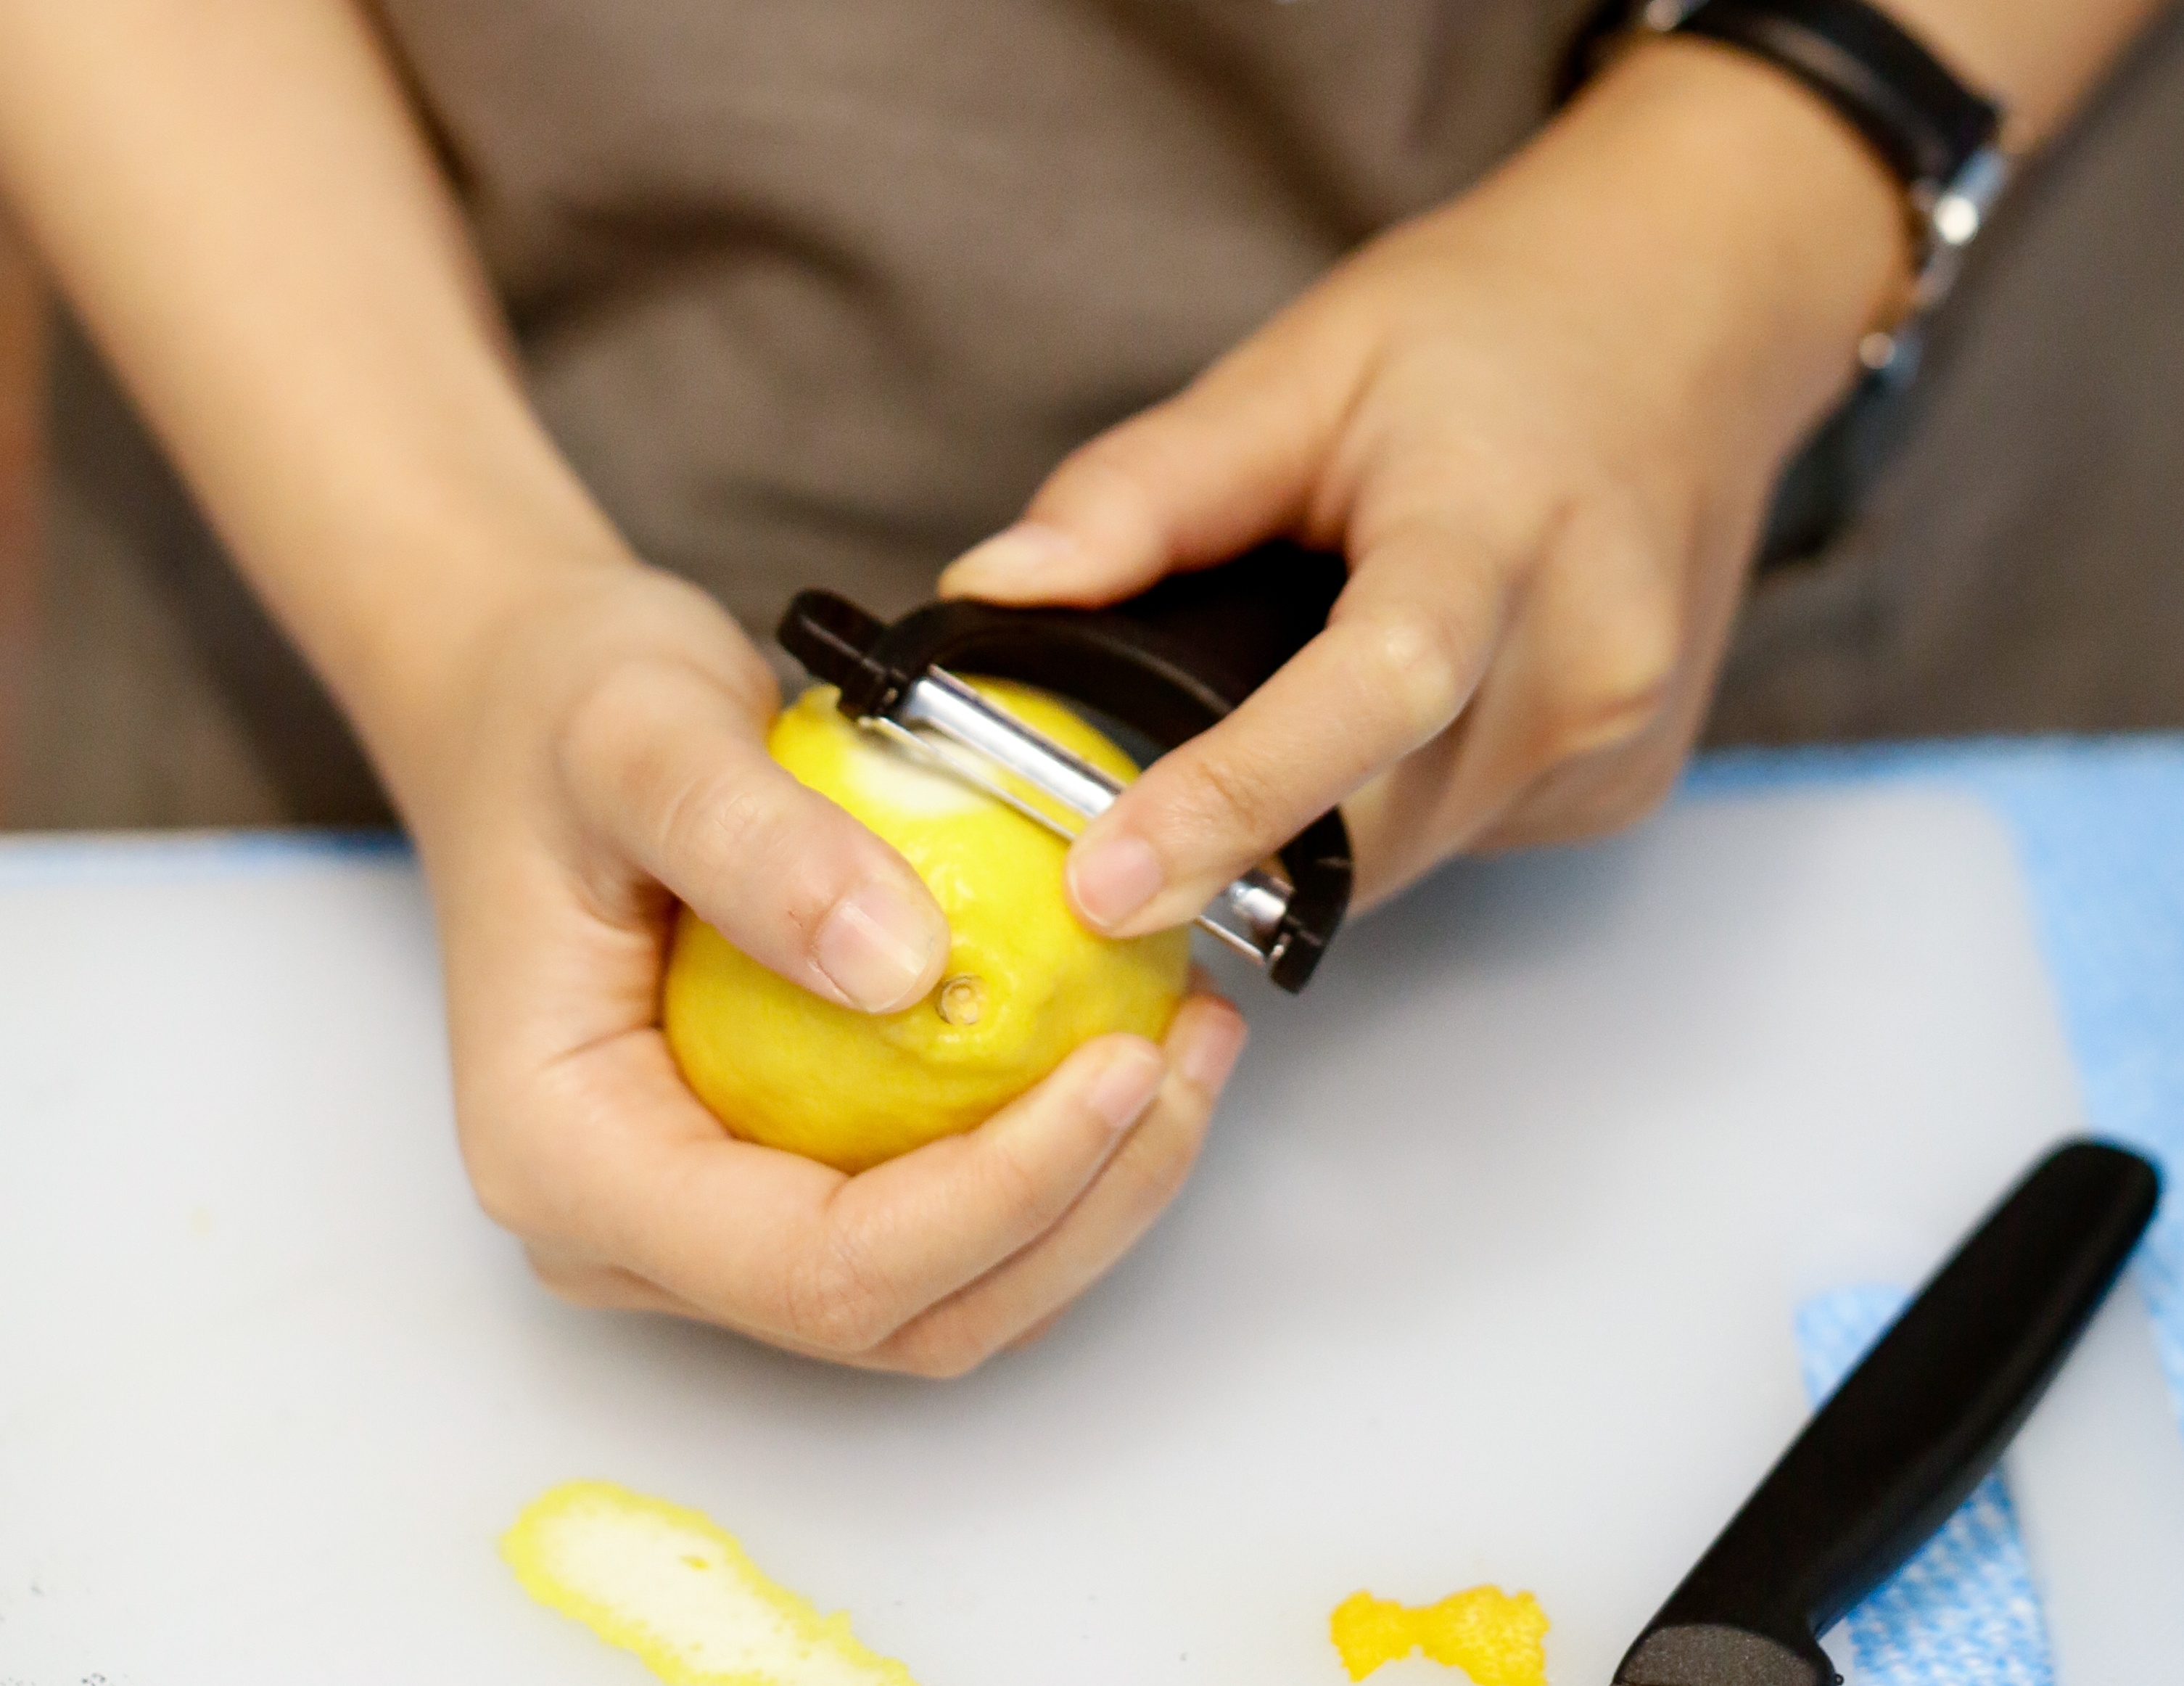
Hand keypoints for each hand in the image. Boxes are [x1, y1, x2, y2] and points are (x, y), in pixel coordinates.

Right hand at [400, 564, 1244, 1375]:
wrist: (527, 708)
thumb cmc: (558, 716)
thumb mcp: (638, 736)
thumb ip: (754, 845)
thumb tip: (905, 970)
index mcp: (567, 1160)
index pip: (814, 1270)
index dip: (995, 1198)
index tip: (1124, 1062)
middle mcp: (632, 1232)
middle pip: (899, 1315)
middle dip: (1078, 1213)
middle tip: (1190, 1051)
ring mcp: (708, 1218)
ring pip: (942, 1295)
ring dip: (1090, 1198)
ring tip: (1187, 1043)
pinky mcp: (777, 1171)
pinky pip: (941, 1218)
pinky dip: (1054, 1156)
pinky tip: (1124, 1039)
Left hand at [939, 40, 1903, 927]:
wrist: (1695, 313)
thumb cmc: (1497, 327)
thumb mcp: (1302, 365)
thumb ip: (1146, 488)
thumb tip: (998, 590)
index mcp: (1501, 529)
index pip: (1372, 690)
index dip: (1233, 799)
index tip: (1107, 882)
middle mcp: (1592, 659)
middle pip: (1372, 825)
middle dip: (1231, 851)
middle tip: (1109, 839)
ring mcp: (1624, 740)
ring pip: (1405, 856)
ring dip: (1306, 830)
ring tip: (1259, 722)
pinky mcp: (1628, 785)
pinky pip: (1456, 838)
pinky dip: (1381, 808)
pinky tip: (1376, 723)